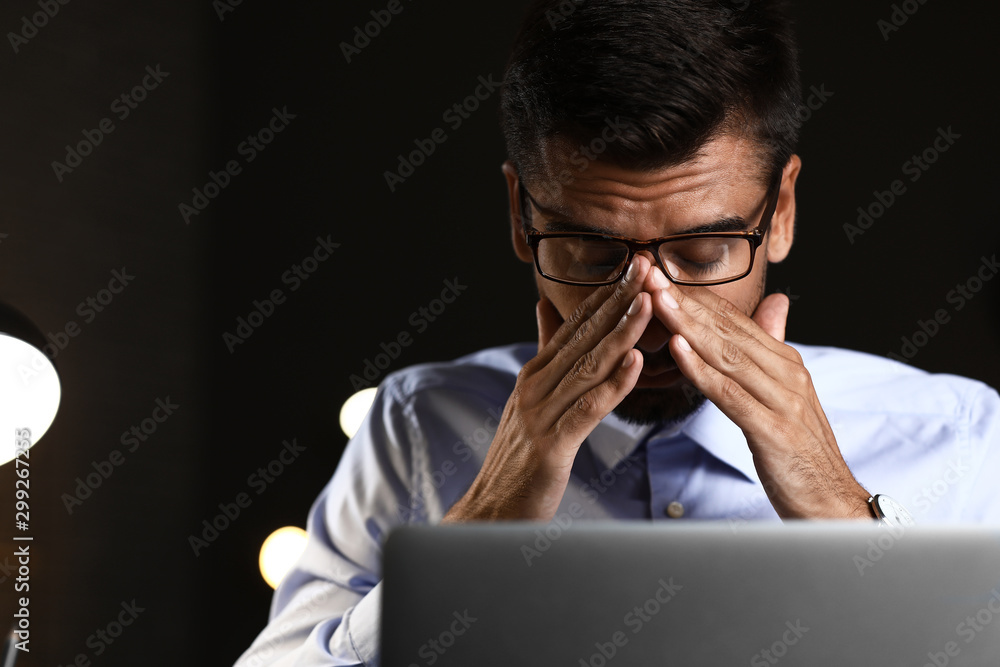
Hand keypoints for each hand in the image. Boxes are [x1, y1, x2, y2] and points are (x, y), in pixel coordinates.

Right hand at [443, 256, 655, 521]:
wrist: (490, 509)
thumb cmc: (518, 457)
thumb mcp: (531, 398)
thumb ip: (543, 353)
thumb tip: (544, 309)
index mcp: (535, 374)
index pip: (574, 325)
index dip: (606, 294)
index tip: (635, 265)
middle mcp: (536, 385)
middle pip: (584, 337)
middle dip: (618, 300)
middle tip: (647, 267)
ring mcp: (541, 413)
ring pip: (588, 366)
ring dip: (620, 332)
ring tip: (648, 303)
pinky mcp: (551, 444)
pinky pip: (587, 408)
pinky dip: (612, 384)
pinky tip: (634, 363)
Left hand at [644, 268, 870, 518]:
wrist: (831, 501)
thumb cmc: (801, 451)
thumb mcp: (786, 393)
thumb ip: (774, 348)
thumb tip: (775, 303)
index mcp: (786, 363)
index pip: (736, 321)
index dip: (697, 297)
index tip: (661, 277)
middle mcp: (787, 374)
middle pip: (728, 331)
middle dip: (685, 303)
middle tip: (650, 277)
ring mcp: (783, 400)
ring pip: (727, 356)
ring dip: (688, 327)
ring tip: (658, 303)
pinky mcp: (773, 429)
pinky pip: (730, 395)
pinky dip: (702, 370)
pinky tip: (678, 350)